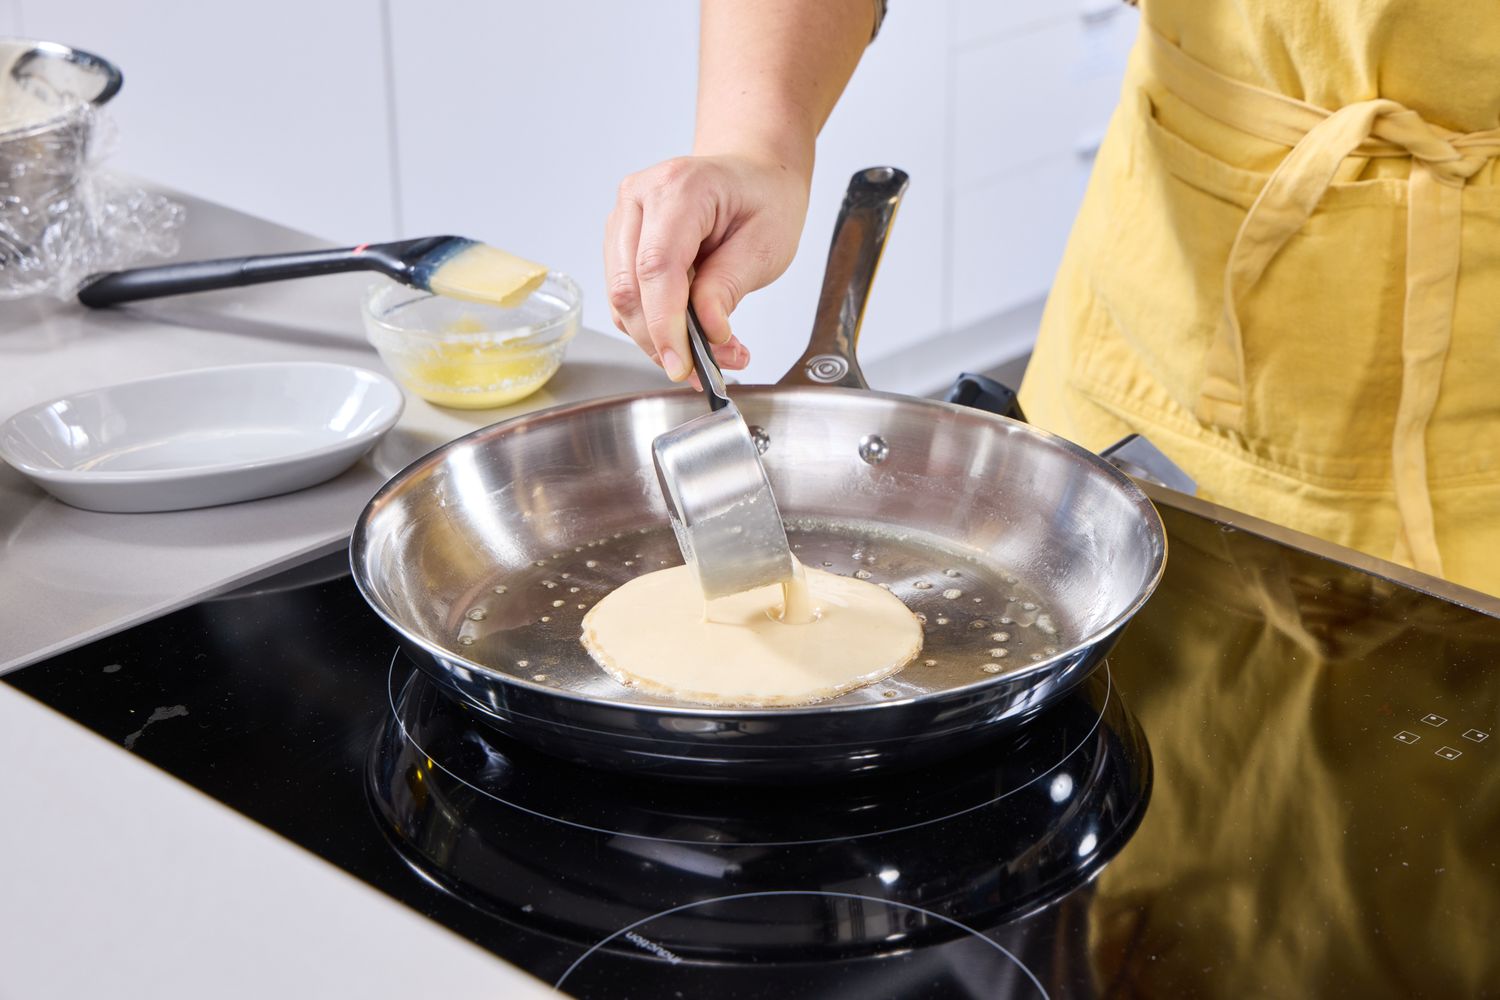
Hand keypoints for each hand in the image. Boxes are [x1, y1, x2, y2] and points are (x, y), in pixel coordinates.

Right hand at [604, 153, 809, 380]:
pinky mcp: (620, 242)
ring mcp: (624, 218)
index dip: (664, 324)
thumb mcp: (766, 245)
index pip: (656, 266)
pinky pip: (627, 298)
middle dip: (663, 341)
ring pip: (621, 300)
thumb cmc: (763, 199)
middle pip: (628, 288)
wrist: (752, 175)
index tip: (682, 365)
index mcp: (679, 188)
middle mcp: (640, 197)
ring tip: (713, 353)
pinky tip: (692, 335)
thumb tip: (707, 331)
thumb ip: (729, 287)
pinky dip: (655, 327)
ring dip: (660, 339)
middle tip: (709, 369)